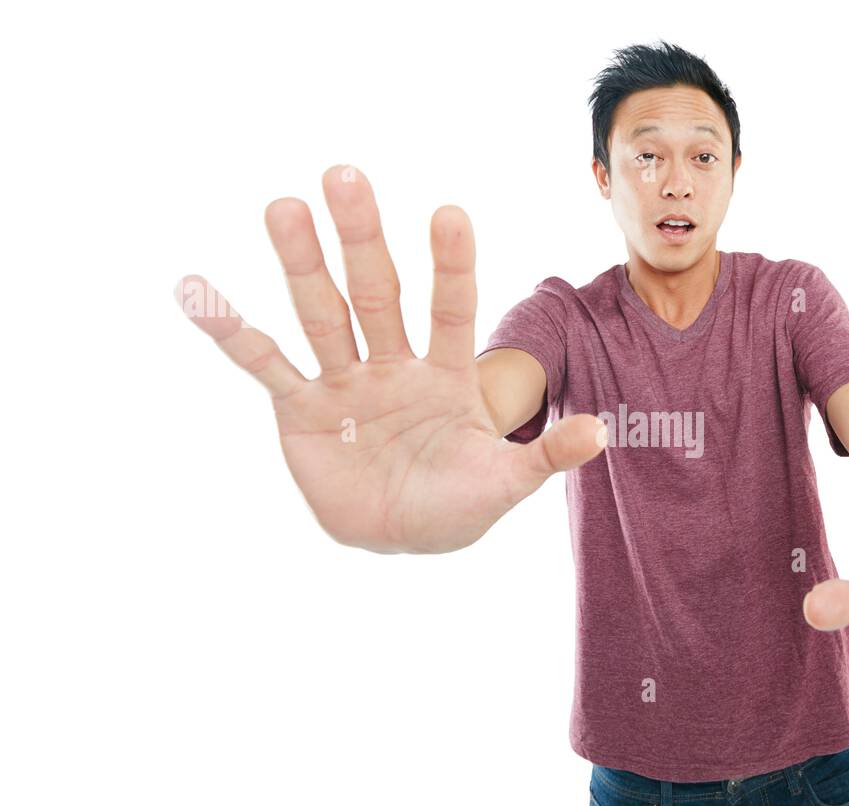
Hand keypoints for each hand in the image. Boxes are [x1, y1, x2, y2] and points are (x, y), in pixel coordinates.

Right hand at [174, 165, 604, 553]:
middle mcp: (394, 364)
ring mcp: (346, 382)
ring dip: (301, 263)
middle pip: (377, 293)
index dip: (451, 265)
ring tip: (282, 206)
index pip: (452, 309)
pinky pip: (264, 365)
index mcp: (448, 374)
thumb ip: (544, 456)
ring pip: (322, 313)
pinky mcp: (301, 410)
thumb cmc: (455, 506)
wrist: (399, 540)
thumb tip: (602, 432)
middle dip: (362, 239)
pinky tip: (197, 291)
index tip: (449, 213)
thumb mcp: (504, 485)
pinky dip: (232, 332)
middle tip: (346, 174)